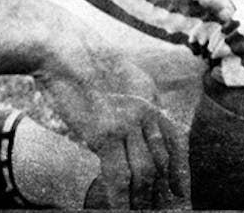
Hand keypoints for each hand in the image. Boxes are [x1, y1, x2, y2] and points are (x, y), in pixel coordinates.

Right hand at [35, 29, 186, 207]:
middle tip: (162, 207)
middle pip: (163, 158)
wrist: (62, 47)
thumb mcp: (117, 73)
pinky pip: (118, 176)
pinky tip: (119, 209)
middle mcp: (147, 109)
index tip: (181, 188)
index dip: (179, 167)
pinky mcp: (105, 133)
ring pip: (145, 170)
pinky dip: (120, 198)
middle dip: (164, 188)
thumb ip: (128, 98)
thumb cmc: (80, 59)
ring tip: (140, 212)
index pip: (174, 138)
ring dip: (143, 197)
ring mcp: (128, 122)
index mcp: (151, 95)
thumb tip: (126, 123)